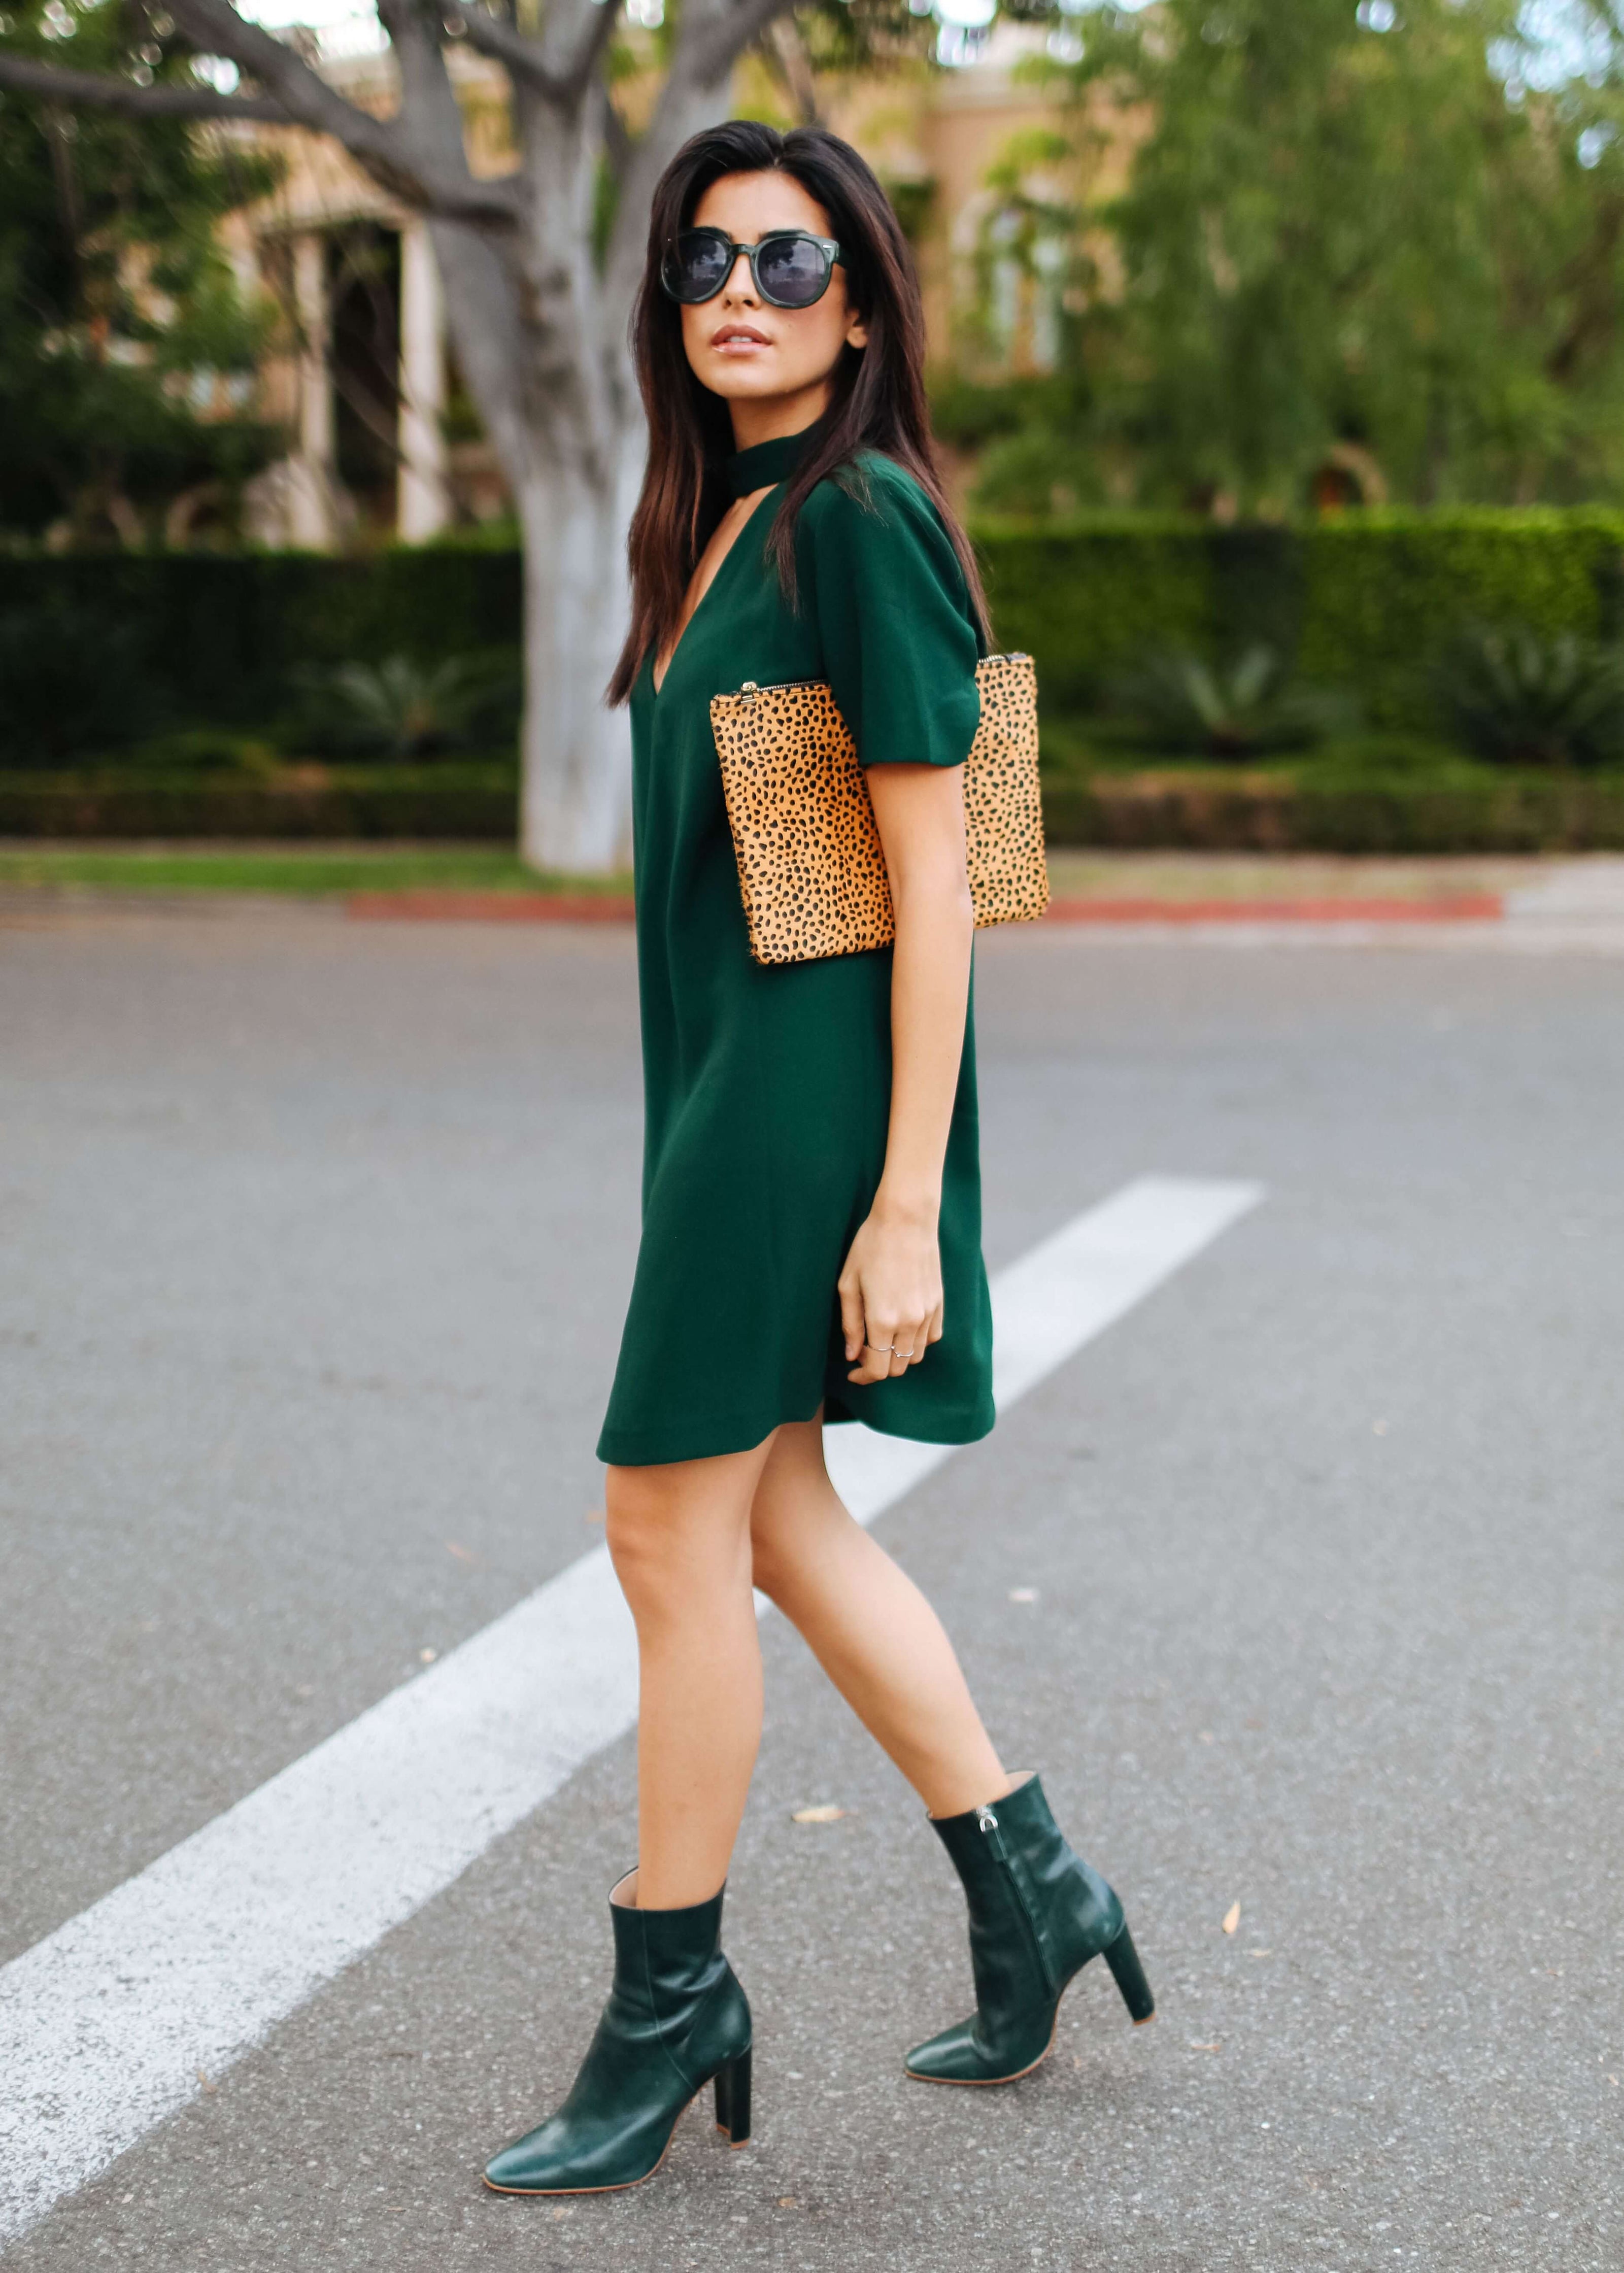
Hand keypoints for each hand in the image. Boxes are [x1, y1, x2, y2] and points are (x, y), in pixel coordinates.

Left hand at [838, 1202, 944, 1385]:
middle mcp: (910, 1322)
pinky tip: (902, 1327)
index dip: (863, 1376)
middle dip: (878, 1366)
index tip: (852, 1371)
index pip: (878, 1369)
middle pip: (897, 1367)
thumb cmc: (870, 1246)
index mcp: (883, 1320)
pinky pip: (931, 1338)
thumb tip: (852, 1355)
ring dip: (897, 1356)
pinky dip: (916, 1342)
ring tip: (882, 1337)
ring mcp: (928, 1313)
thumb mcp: (848, 1284)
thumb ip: (851, 1324)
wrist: (906, 1219)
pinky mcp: (939, 1303)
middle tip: (863, 1350)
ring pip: (915, 1356)